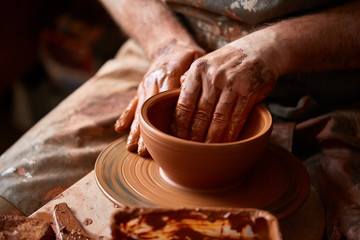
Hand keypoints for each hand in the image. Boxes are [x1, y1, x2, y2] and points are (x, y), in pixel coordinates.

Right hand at [115, 40, 203, 155]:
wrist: (170, 44)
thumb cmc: (187, 55)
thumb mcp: (197, 58)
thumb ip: (194, 73)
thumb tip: (193, 88)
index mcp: (169, 74)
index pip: (166, 100)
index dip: (165, 119)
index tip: (166, 138)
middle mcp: (153, 81)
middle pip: (149, 110)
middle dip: (145, 133)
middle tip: (144, 152)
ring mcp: (145, 86)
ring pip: (139, 110)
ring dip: (134, 130)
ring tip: (131, 148)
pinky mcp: (141, 89)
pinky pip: (132, 103)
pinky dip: (125, 116)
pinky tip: (119, 129)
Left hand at [171, 36, 278, 142]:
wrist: (262, 49)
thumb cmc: (229, 61)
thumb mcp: (207, 63)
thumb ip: (191, 81)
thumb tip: (174, 101)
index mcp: (198, 70)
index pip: (184, 102)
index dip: (179, 123)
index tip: (176, 137)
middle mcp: (213, 76)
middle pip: (200, 113)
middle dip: (193, 135)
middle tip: (189, 150)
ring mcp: (232, 84)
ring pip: (218, 118)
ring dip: (211, 138)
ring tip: (205, 151)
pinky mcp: (249, 92)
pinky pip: (237, 118)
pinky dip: (230, 133)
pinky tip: (225, 143)